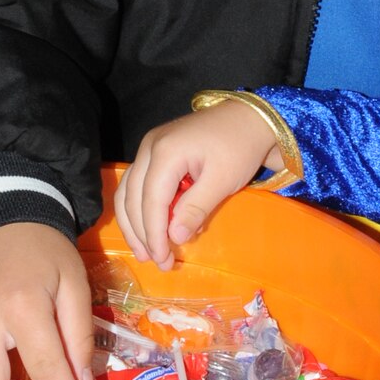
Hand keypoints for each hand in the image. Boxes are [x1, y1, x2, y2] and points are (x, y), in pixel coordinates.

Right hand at [115, 102, 280, 268]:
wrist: (250, 118)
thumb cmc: (240, 147)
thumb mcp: (222, 181)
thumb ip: (196, 208)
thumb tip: (174, 238)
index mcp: (165, 152)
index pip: (151, 201)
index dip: (153, 234)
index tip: (161, 259)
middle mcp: (149, 147)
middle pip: (133, 197)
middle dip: (141, 233)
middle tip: (154, 261)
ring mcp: (150, 146)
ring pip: (129, 191)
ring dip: (134, 223)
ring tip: (144, 250)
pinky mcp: (156, 150)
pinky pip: (138, 183)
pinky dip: (140, 207)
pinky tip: (149, 227)